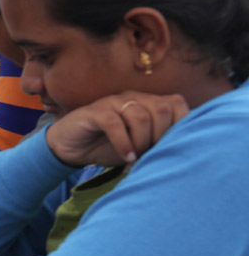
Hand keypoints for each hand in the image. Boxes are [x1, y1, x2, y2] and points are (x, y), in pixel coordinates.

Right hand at [45, 91, 188, 166]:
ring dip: (142, 141)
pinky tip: (126, 157)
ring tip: (137, 157)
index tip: (169, 147)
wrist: (70, 149)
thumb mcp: (138, 146)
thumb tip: (184, 150)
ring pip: (141, 116)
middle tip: (151, 154)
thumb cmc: (107, 147)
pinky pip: (115, 123)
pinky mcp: (94, 112)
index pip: (176, 104)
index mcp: (146, 102)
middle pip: (161, 108)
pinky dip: (124, 143)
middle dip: (161, 135)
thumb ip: (157, 142)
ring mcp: (112, 103)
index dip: (178, 125)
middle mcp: (132, 98)